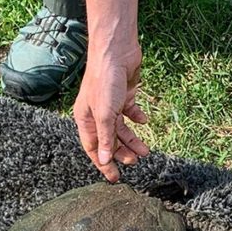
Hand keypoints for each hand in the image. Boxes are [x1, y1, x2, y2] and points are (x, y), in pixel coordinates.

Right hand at [74, 46, 149, 181]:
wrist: (116, 51)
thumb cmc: (105, 80)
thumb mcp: (106, 114)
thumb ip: (106, 138)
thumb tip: (105, 160)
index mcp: (86, 119)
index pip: (94, 148)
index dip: (104, 164)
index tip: (115, 178)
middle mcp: (96, 113)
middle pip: (109, 140)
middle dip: (121, 153)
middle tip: (135, 162)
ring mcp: (111, 104)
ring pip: (122, 129)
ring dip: (133, 140)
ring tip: (145, 151)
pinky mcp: (124, 95)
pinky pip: (130, 112)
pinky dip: (137, 118)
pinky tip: (144, 121)